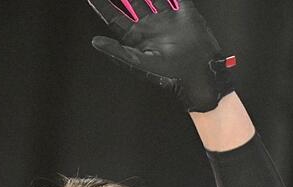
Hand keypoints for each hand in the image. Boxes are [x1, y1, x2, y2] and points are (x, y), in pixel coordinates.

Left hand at [86, 0, 234, 111]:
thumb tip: (95, 41)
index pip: (114, 18)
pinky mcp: (184, 13)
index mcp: (136, 37)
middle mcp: (149, 26)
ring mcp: (166, 18)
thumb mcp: (137, 61)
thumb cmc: (167, 73)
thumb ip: (116, 50)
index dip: (103, 6)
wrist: (197, 72)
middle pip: (131, 2)